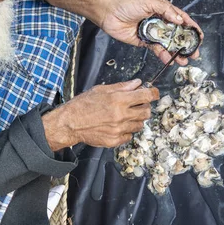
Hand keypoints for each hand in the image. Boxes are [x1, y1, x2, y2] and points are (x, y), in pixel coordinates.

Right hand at [42, 79, 158, 150]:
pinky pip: (129, 136)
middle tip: (137, 105)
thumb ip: (122, 87)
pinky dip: (127, 131)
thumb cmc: (83, 104)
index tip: (154, 93)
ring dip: (136, 119)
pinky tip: (117, 126)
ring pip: (140, 125)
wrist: (70, 123)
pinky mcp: (115, 140)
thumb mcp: (101, 90)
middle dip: (144, 107)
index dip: (153, 93)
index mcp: (119, 100)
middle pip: (146, 112)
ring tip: (125, 116)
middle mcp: (121, 115)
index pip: (146, 96)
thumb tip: (137, 83)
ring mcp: (119, 129)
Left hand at [98, 0, 202, 65]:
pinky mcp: (145, 42)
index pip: (181, 18)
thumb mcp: (148, 2)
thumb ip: (165, 10)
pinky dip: (164, 55)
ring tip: (185, 60)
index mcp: (162, 10)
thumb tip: (179, 19)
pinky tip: (170, 60)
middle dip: (186, 43)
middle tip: (195, 52)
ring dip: (177, 52)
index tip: (199, 34)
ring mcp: (153, 33)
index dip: (191, 26)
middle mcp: (160, 22)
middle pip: (177, 34)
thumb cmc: (127, 4)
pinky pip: (157, 50)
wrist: (109, 14)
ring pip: (168, 44)